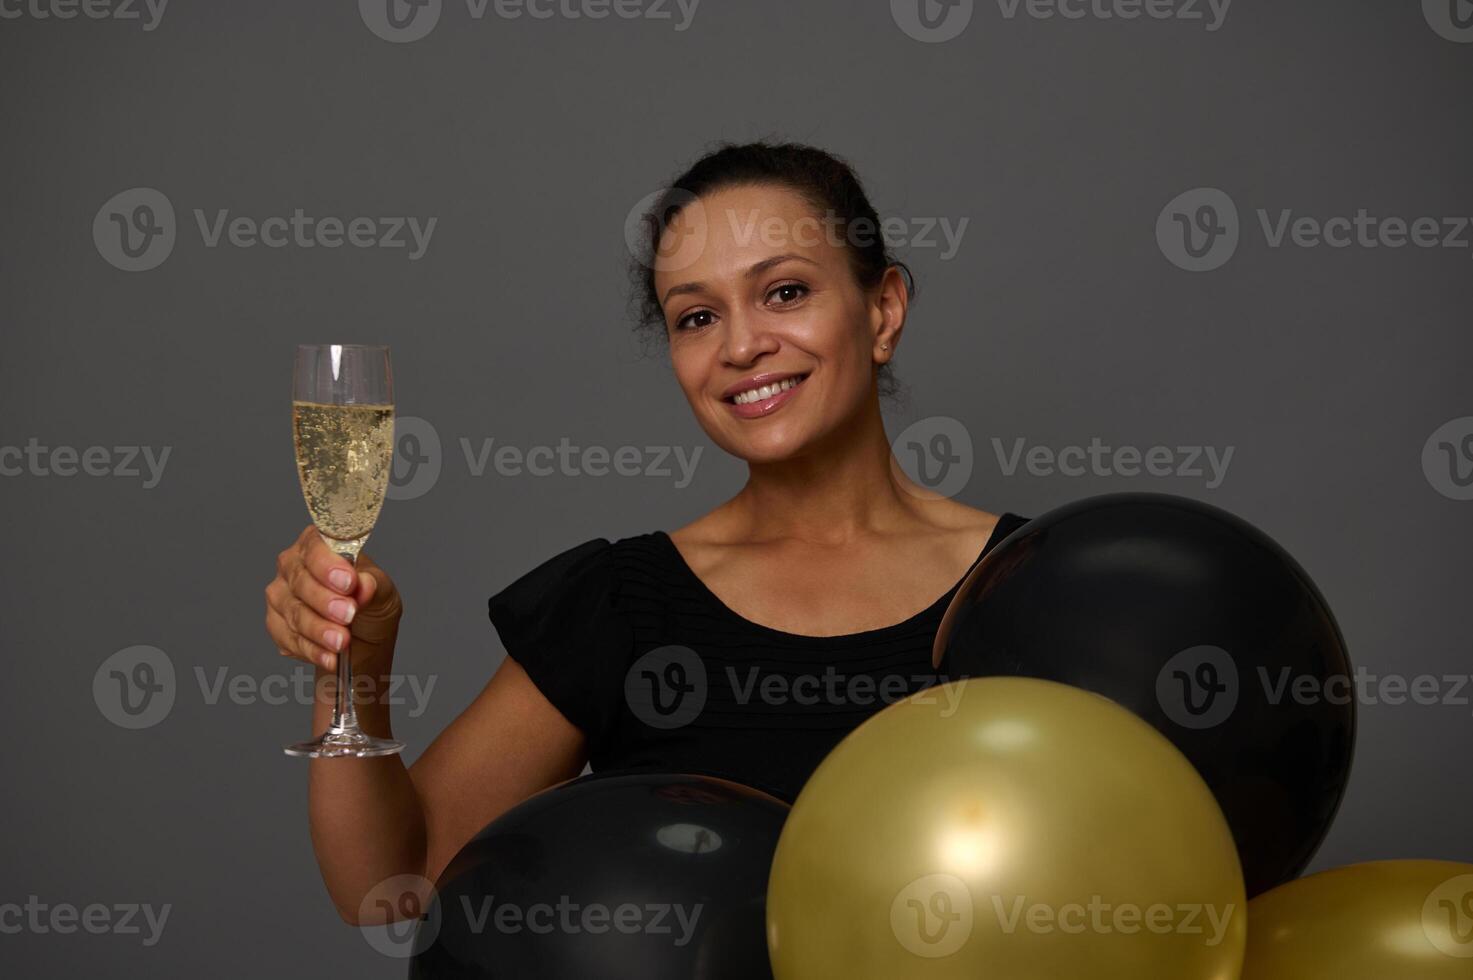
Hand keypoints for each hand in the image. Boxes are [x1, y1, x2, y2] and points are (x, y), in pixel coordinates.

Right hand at [264, 525, 401, 670]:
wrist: (363, 638)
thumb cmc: (371, 603)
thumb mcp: (383, 591)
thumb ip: (374, 584)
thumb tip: (363, 585)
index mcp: (319, 545)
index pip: (315, 547)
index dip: (329, 565)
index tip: (348, 582)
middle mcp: (293, 566)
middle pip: (301, 581)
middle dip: (326, 601)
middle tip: (348, 614)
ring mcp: (281, 595)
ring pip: (294, 612)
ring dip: (319, 629)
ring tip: (342, 641)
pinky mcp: (276, 624)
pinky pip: (288, 638)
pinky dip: (312, 650)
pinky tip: (329, 656)